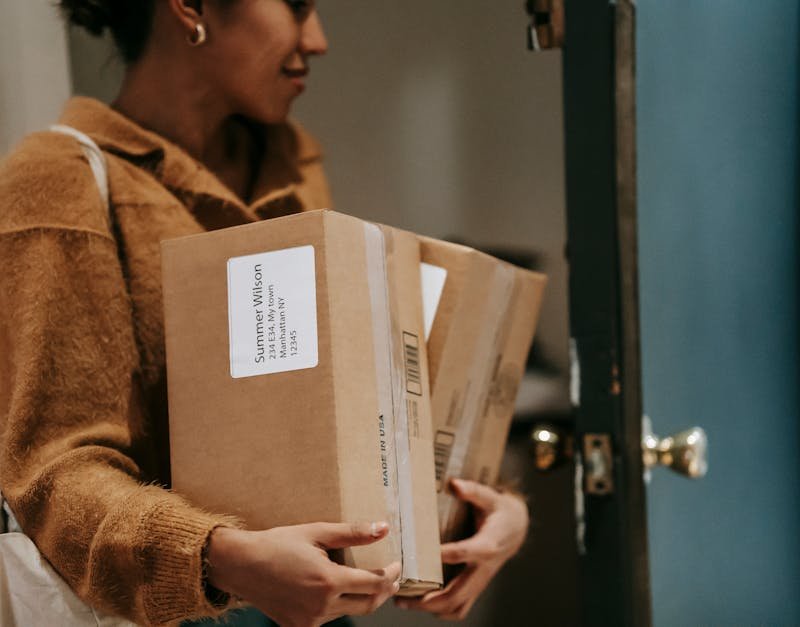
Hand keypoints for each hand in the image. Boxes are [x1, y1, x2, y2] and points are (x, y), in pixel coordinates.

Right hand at [207, 521, 400, 626]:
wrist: (241, 565)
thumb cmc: (277, 544)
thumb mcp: (316, 532)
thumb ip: (352, 533)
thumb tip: (383, 528)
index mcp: (328, 582)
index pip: (374, 584)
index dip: (391, 575)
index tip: (397, 564)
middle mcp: (321, 606)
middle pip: (368, 605)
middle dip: (384, 590)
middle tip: (390, 576)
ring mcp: (309, 621)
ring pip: (349, 612)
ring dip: (361, 598)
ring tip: (364, 579)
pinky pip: (329, 618)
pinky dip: (339, 605)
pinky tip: (335, 590)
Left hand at [395, 478, 528, 619]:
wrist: (516, 528)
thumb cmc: (500, 511)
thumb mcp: (490, 496)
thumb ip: (473, 491)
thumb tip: (454, 484)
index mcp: (488, 544)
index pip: (467, 552)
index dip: (448, 555)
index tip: (423, 556)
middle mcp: (484, 567)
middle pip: (458, 592)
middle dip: (429, 599)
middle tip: (402, 596)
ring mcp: (480, 580)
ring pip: (457, 605)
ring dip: (431, 608)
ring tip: (404, 602)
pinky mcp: (476, 585)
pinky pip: (460, 606)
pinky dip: (441, 610)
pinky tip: (421, 603)